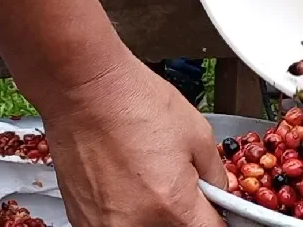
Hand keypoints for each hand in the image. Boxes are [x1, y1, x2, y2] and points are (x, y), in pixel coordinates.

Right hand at [41, 53, 226, 226]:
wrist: (84, 89)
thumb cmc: (133, 102)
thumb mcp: (197, 133)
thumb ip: (215, 174)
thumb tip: (220, 193)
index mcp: (171, 206)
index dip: (215, 216)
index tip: (213, 208)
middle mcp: (135, 225)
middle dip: (182, 213)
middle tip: (177, 185)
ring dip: (152, 212)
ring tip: (145, 177)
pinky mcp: (81, 220)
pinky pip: (117, 224)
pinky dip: (126, 210)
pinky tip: (122, 180)